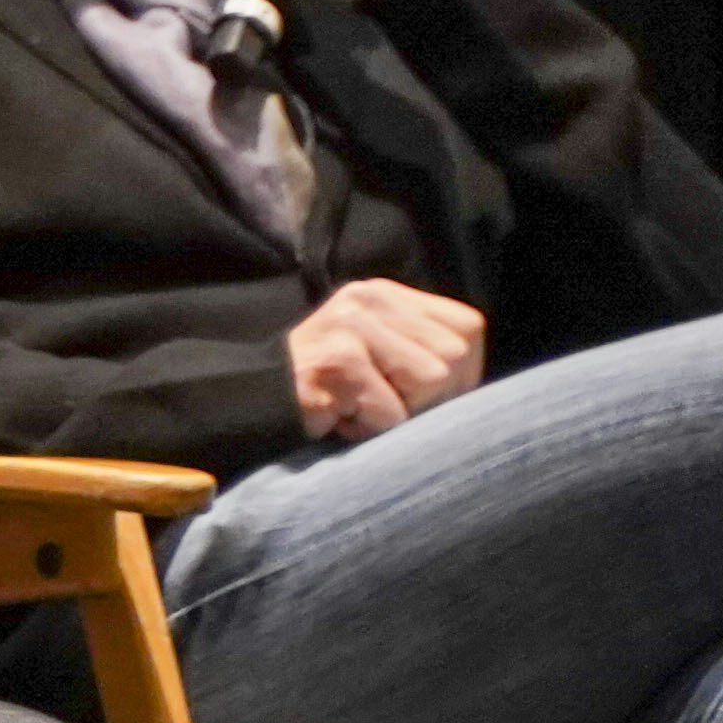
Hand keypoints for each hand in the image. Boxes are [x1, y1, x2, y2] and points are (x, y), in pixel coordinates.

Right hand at [281, 276, 487, 438]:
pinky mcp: (339, 361)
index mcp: (386, 294)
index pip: (467, 326)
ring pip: (431, 382)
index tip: (424, 393)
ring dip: (401, 413)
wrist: (250, 397)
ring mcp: (353, 327)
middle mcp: (370, 299)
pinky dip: (371, 428)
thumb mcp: (376, 348)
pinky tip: (342, 417)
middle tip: (386, 403)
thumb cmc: (326, 386)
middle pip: (454, 356)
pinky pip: (392, 412)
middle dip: (432, 396)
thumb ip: (420, 347)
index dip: (462, 370)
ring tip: (362, 407)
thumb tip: (472, 381)